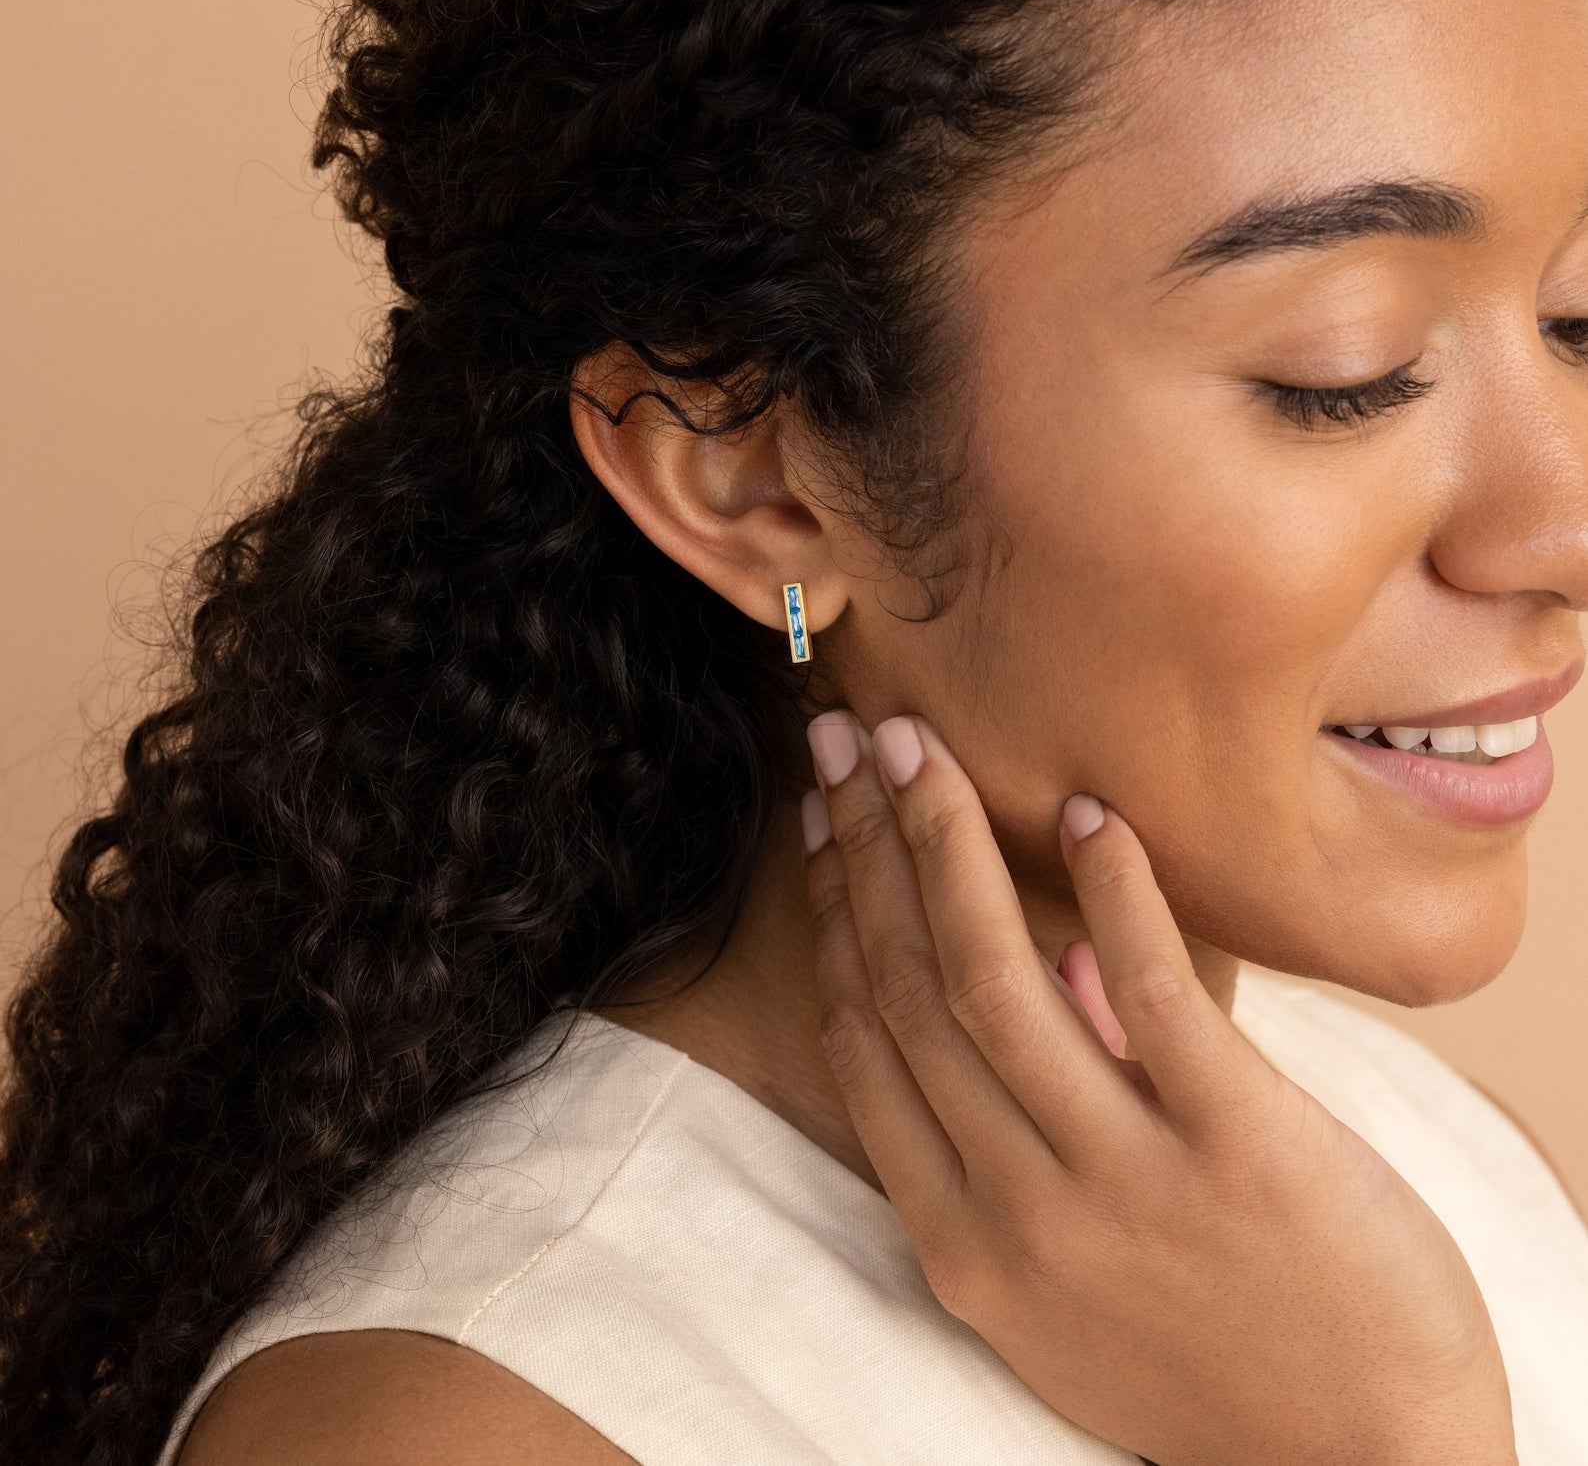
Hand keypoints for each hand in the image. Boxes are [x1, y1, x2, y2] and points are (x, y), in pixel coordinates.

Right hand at [801, 709, 1516, 1465]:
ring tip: (921, 748)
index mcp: (961, 1241)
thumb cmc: (1207, 1368)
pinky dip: (1114, 895)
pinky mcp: (1241, 1150)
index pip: (868, 1039)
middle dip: (863, 846)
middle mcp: (1018, 1208)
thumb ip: (1009, 1155)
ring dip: (945, 844)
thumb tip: (1023, 978)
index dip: (835, 913)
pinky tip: (1091, 814)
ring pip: (994, 980)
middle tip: (842, 738)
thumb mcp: (1061, 1297)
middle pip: (910, 988)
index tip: (823, 820)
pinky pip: (1156, 994)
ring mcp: (1124, 1181)